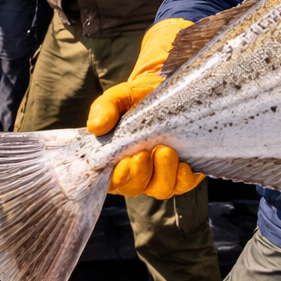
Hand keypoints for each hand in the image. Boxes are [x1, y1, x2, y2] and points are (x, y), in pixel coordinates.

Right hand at [88, 18, 203, 198]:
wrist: (167, 90)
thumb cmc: (138, 98)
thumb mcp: (120, 97)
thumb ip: (105, 108)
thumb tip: (96, 127)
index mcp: (115, 161)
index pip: (113, 181)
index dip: (119, 177)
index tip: (127, 160)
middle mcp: (138, 173)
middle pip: (136, 188)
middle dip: (141, 174)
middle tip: (145, 153)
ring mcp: (162, 175)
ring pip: (161, 189)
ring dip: (163, 175)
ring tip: (165, 151)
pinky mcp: (184, 172)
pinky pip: (184, 184)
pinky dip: (184, 178)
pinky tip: (184, 164)